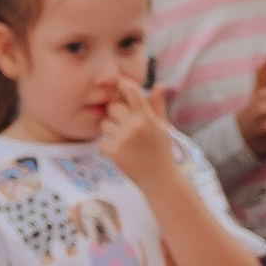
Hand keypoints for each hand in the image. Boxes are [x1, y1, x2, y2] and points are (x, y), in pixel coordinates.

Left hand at [96, 75, 181, 197]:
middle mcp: (135, 126)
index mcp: (147, 117)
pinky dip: (109, 147)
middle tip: (125, 127)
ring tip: (125, 142)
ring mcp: (124, 139)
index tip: (121, 89)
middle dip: (116, 115)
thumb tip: (159, 85)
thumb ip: (158, 105)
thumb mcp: (163, 127)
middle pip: (113, 107)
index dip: (123, 86)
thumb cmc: (161, 152)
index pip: (130, 91)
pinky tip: (122, 153)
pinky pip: (103, 141)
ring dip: (111, 131)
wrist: (160, 180)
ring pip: (105, 124)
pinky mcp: (115, 152)